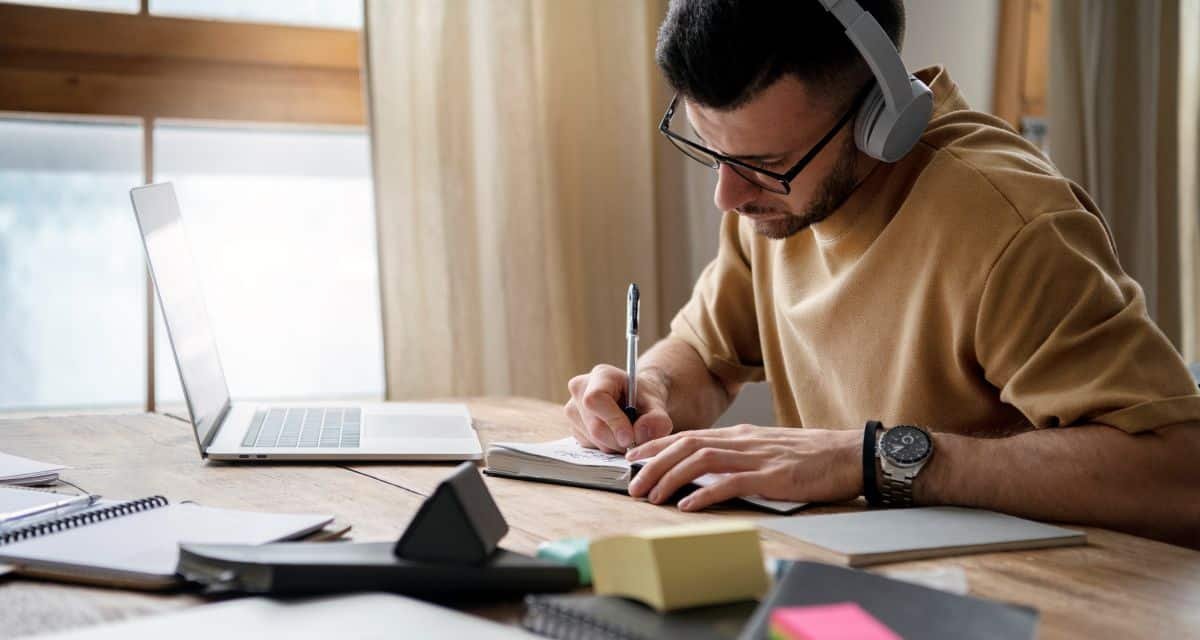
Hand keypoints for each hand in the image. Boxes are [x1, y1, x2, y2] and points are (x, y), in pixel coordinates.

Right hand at [564, 365, 673, 451]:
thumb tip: (639, 435)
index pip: (595, 400)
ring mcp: (572, 409)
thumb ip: (656, 420)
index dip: (613, 421)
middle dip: (618, 440)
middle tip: (635, 441)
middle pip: (594, 426)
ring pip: (592, 439)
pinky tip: (615, 435)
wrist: (636, 401)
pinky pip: (589, 446)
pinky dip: (606, 446)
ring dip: (613, 445)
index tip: (630, 438)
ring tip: (627, 434)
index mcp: (600, 375)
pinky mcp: (573, 426)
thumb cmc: (644, 399)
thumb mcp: (657, 405)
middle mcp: (580, 389)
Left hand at [625, 424, 862, 510]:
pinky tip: (687, 505)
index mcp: (741, 435)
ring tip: (651, 495)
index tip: (633, 458)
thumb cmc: (812, 457)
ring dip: (670, 477)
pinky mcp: (772, 476)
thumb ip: (740, 455)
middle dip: (653, 464)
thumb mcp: (768, 449)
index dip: (657, 446)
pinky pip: (730, 482)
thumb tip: (710, 469)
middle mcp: (743, 441)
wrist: (850, 454)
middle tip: (631, 483)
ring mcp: (757, 457)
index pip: (689, 436)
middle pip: (686, 446)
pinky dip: (704, 493)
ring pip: (700, 461)